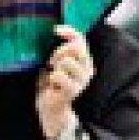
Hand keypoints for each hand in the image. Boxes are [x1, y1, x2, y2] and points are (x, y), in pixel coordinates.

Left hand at [36, 25, 94, 139]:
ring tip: (53, 76)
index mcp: (84, 61)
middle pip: (75, 48)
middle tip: (52, 63)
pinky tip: (52, 86)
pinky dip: (51, 78)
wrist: (52, 109)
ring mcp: (81, 81)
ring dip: (55, 67)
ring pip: (66, 61)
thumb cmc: (53, 85)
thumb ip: (61, 51)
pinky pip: (58, 75)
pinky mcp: (73, 90)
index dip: (69, 32)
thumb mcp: (57, 64)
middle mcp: (87, 70)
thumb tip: (57, 32)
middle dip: (59, 52)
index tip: (56, 30)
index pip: (80, 40)